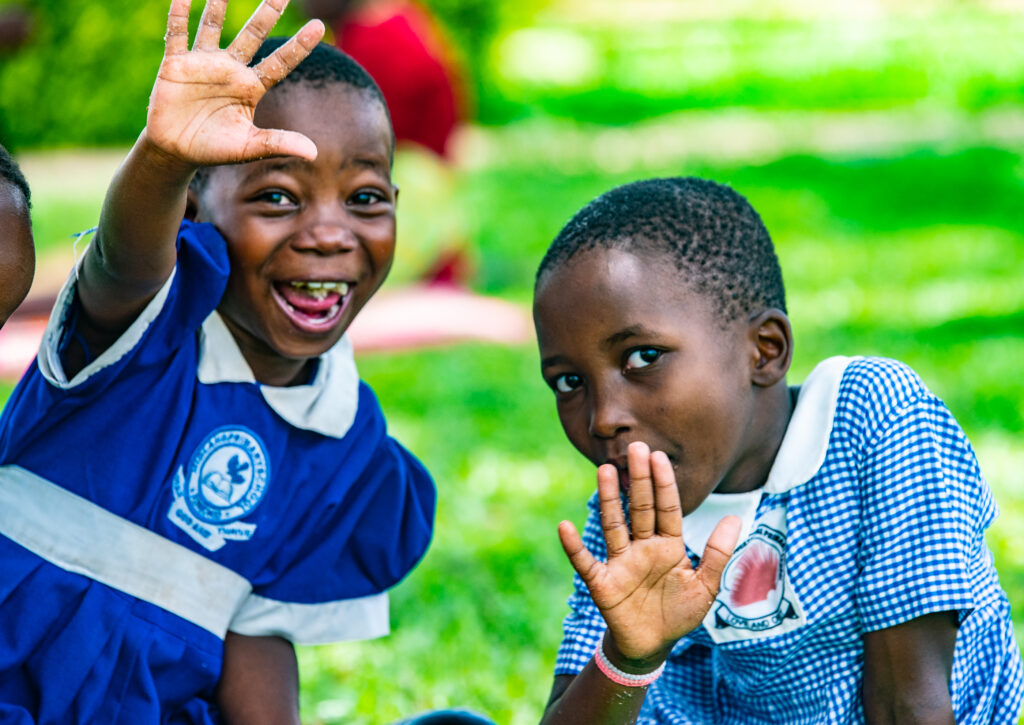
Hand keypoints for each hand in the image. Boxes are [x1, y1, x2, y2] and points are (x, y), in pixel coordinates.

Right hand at [146, 0, 324, 166]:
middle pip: (253, 35)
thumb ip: (277, 143)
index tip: (319, 27)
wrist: (177, 151)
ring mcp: (204, 63)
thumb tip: (314, 153)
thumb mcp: (249, 147)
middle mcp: (231, 69)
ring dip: (218, 6)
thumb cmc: (216, 148)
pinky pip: (177, 35)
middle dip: (266, 13)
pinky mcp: (176, 65)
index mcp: (252, 87)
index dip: (299, 46)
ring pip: (213, 26)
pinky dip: (178, 16)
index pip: (280, 62)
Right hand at [558, 442, 740, 665]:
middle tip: (636, 447)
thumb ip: (717, 553)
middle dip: (638, 479)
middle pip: (640, 508)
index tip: (659, 456)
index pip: (667, 509)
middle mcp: (642, 547)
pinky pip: (586, 561)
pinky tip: (565, 527)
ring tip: (604, 470)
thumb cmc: (678, 612)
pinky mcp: (602, 582)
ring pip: (614, 525)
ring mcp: (621, 562)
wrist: (652, 645)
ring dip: (608, 499)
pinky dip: (574, 546)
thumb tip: (735, 517)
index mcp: (668, 545)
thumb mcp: (705, 586)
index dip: (664, 484)